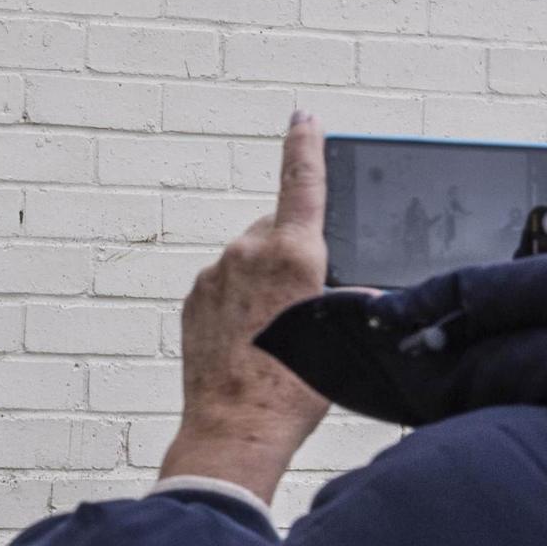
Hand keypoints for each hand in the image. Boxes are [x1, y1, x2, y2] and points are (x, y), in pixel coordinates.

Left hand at [162, 111, 337, 504]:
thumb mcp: (338, 331)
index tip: (304, 119)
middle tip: (303, 304)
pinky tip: (248, 337)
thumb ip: (340, 292)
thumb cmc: (292, 388)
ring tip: (273, 331)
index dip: (305, 145)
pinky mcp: (194, 297)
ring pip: (251, 258)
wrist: (235, 427)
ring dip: (264, 280)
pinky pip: (225, 283)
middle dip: (294, 252)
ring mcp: (216, 273)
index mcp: (293, 252)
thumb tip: (352, 289)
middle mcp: (249, 251)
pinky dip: (239, 299)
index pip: (301, 181)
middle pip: (280, 229)